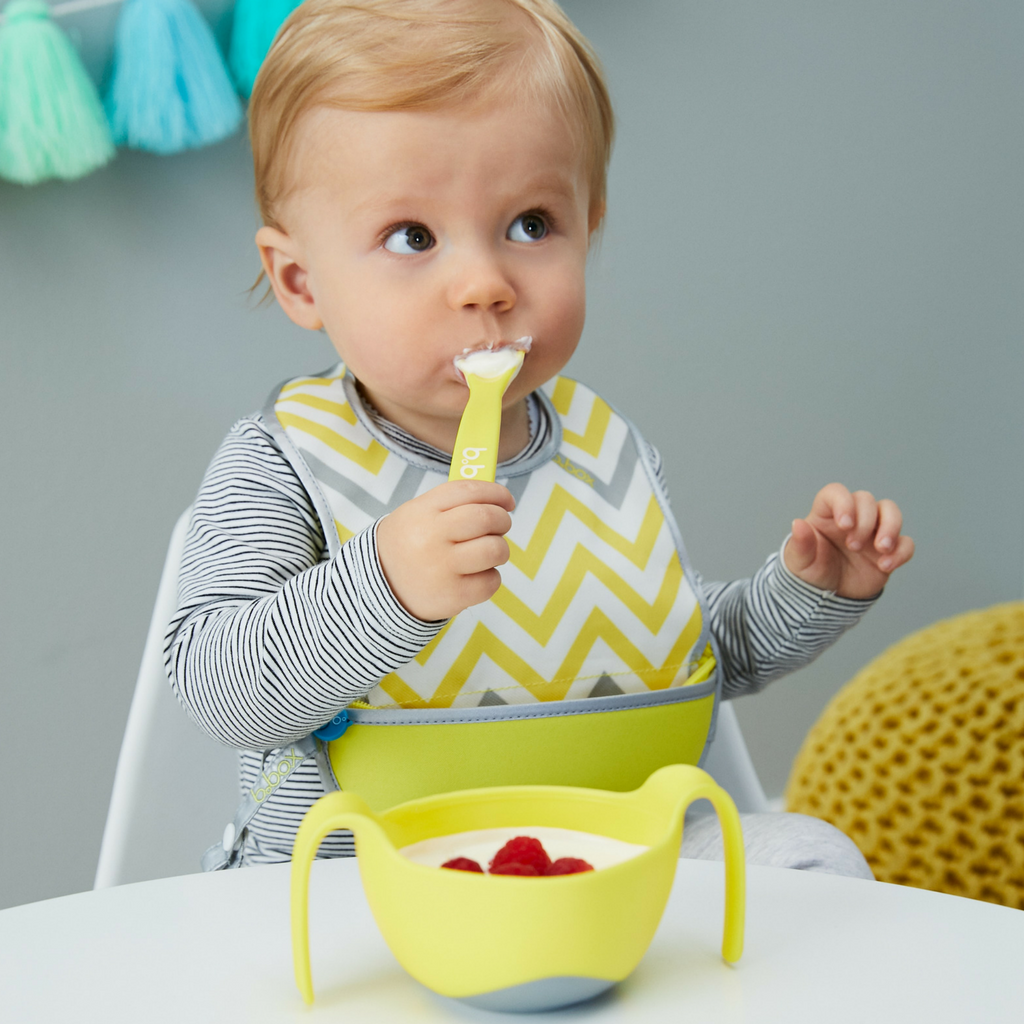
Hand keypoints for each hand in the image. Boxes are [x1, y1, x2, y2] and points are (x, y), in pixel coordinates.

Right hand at [375, 481, 515, 620]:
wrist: (381, 586)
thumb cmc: (410, 544)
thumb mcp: (417, 513)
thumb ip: (453, 503)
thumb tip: (498, 498)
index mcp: (423, 511)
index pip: (469, 491)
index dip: (496, 493)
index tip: (507, 501)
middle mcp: (431, 538)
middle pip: (487, 518)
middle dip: (502, 521)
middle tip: (499, 527)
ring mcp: (442, 568)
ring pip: (495, 550)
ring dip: (499, 550)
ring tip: (485, 553)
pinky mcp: (453, 595)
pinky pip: (491, 581)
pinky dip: (490, 577)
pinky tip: (474, 576)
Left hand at [783, 483, 913, 598]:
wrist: (827, 597)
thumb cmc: (811, 572)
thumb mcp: (800, 562)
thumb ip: (800, 544)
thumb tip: (798, 524)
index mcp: (826, 514)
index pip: (836, 492)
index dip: (843, 503)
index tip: (844, 525)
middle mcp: (852, 517)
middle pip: (866, 499)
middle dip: (864, 521)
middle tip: (853, 547)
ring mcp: (872, 532)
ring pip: (891, 511)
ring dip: (890, 526)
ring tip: (881, 549)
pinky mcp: (889, 550)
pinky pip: (905, 542)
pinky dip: (901, 552)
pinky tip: (885, 566)